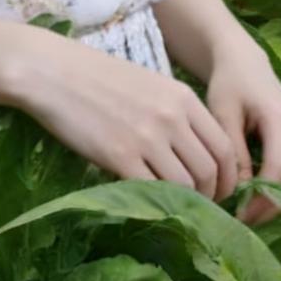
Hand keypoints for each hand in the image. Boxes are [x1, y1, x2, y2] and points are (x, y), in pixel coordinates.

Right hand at [13, 29, 243, 202]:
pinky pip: (151, 192)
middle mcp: (172, 118)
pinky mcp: (119, 156)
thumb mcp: (148, 85)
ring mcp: (147, 138)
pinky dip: (155, 204)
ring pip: (186, 187)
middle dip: (211, 196)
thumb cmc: (96, 76)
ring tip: (174, 209)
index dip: (228, 177)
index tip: (219, 191)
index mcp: (183, 98)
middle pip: (211, 171)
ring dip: (185, 204)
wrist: (52, 72)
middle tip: (200, 208)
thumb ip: (174, 114)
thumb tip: (189, 154)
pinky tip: (147, 205)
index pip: (224, 147)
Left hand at [205, 47, 280, 226]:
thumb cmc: (229, 87)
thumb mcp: (222, 115)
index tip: (238, 215)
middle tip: (245, 221)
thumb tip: (242, 192)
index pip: (278, 169)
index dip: (260, 198)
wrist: (247, 65)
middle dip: (272, 207)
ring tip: (256, 214)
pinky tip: (270, 202)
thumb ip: (233, 152)